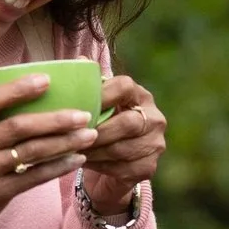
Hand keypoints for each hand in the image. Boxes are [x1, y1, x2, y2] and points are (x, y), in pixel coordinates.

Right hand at [0, 76, 98, 228]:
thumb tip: (21, 95)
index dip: (19, 88)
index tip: (47, 79)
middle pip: (19, 126)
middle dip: (55, 119)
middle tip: (83, 114)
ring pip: (31, 152)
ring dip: (64, 142)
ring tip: (89, 135)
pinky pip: (33, 177)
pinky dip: (57, 167)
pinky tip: (75, 159)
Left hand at [80, 74, 166, 210]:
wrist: (113, 166)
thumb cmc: (102, 127)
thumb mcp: (96, 105)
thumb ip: (90, 86)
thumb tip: (79, 60)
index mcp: (141, 96)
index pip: (125, 87)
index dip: (102, 94)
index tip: (80, 105)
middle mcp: (155, 118)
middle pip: (128, 122)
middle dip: (98, 130)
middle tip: (74, 135)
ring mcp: (155, 144)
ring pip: (123, 148)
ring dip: (95, 150)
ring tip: (73, 150)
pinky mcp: (149, 167)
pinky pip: (123, 168)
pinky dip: (100, 166)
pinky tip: (84, 163)